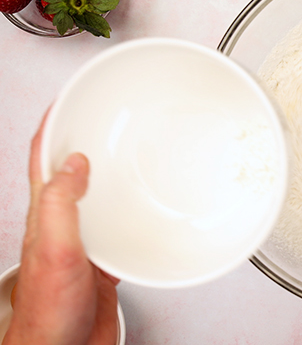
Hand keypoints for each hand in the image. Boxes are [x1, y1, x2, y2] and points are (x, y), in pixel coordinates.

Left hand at [3, 114, 118, 344]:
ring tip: (134, 155)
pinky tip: (147, 213)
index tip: (69, 101)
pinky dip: (137, 215)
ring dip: (116, 177)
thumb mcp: (54, 249)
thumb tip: (74, 163)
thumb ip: (62, 204)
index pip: (44, 158)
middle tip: (107, 120)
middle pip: (75, 172)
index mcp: (46, 214)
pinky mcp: (107, 261)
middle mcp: (65, 224)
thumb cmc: (49, 311)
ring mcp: (87, 242)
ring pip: (102, 199)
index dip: (53, 126)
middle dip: (89, 141)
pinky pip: (123, 230)